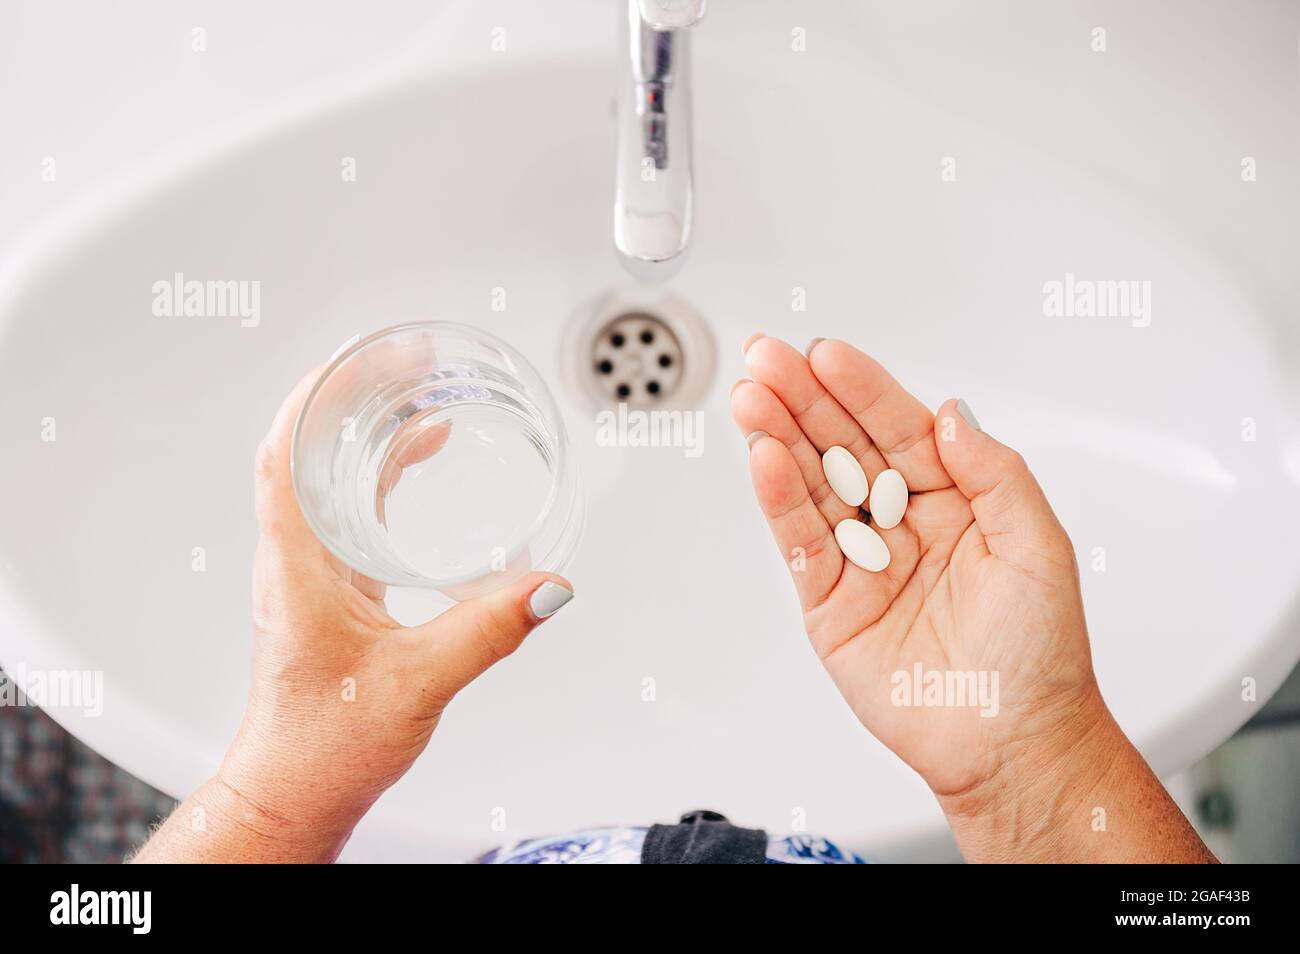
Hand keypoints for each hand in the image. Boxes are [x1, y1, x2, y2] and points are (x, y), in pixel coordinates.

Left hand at [137, 369, 573, 861]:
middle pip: (308, 452)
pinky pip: (349, 511)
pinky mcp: (329, 593)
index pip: (283, 455)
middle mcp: (296, 562)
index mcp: (298, 568)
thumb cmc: (324, 745)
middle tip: (405, 363)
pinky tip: (417, 468)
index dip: (312, 396)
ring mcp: (310, 575)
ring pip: (329, 479)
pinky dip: (381, 476)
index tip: (352, 355)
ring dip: (369, 433)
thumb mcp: (418, 682)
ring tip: (422, 398)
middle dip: (355, 399)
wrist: (296, 791)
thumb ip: (488, 631)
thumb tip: (547, 586)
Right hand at [731, 335, 1210, 861]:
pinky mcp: (831, 604)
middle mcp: (903, 523)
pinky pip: (800, 544)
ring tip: (749, 398)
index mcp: (955, 501)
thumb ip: (994, 471)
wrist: (1012, 743)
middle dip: (802, 400)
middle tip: (765, 359)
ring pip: (812, 486)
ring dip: (777, 438)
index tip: (826, 354)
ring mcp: (863, 561)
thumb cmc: (1038, 654)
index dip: (861, 389)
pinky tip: (763, 460)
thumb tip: (950, 414)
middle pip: (843, 446)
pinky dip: (778, 501)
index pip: (898, 428)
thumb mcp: (1038, 544)